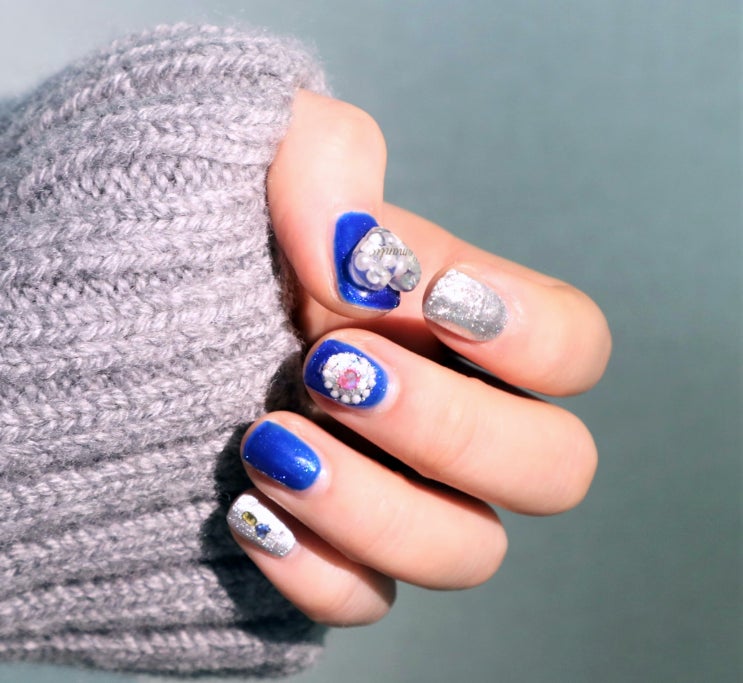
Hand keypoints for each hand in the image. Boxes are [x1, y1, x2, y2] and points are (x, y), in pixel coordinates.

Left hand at [227, 91, 610, 625]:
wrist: (113, 315)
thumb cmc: (200, 227)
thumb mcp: (258, 152)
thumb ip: (329, 159)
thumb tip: (364, 260)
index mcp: (459, 322)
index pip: (576, 348)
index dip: (534, 336)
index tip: (437, 299)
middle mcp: (449, 415)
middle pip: (554, 468)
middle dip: (452, 428)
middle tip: (335, 372)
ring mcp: (397, 493)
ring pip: (469, 552)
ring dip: (376, 506)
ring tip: (268, 438)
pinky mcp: (332, 552)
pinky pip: (366, 600)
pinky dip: (314, 568)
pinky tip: (245, 508)